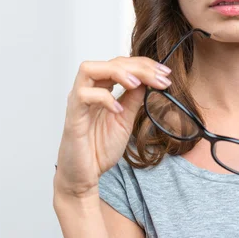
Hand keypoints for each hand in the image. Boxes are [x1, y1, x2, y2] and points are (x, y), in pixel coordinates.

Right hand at [54, 56, 171, 197]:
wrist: (84, 175)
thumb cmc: (98, 148)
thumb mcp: (125, 120)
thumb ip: (134, 99)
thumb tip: (148, 81)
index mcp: (100, 88)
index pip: (121, 64)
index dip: (144, 65)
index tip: (166, 73)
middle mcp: (87, 90)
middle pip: (109, 62)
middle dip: (138, 67)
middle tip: (161, 78)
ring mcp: (77, 101)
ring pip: (89, 69)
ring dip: (117, 72)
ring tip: (137, 84)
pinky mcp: (72, 116)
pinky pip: (83, 95)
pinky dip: (104, 98)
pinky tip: (118, 109)